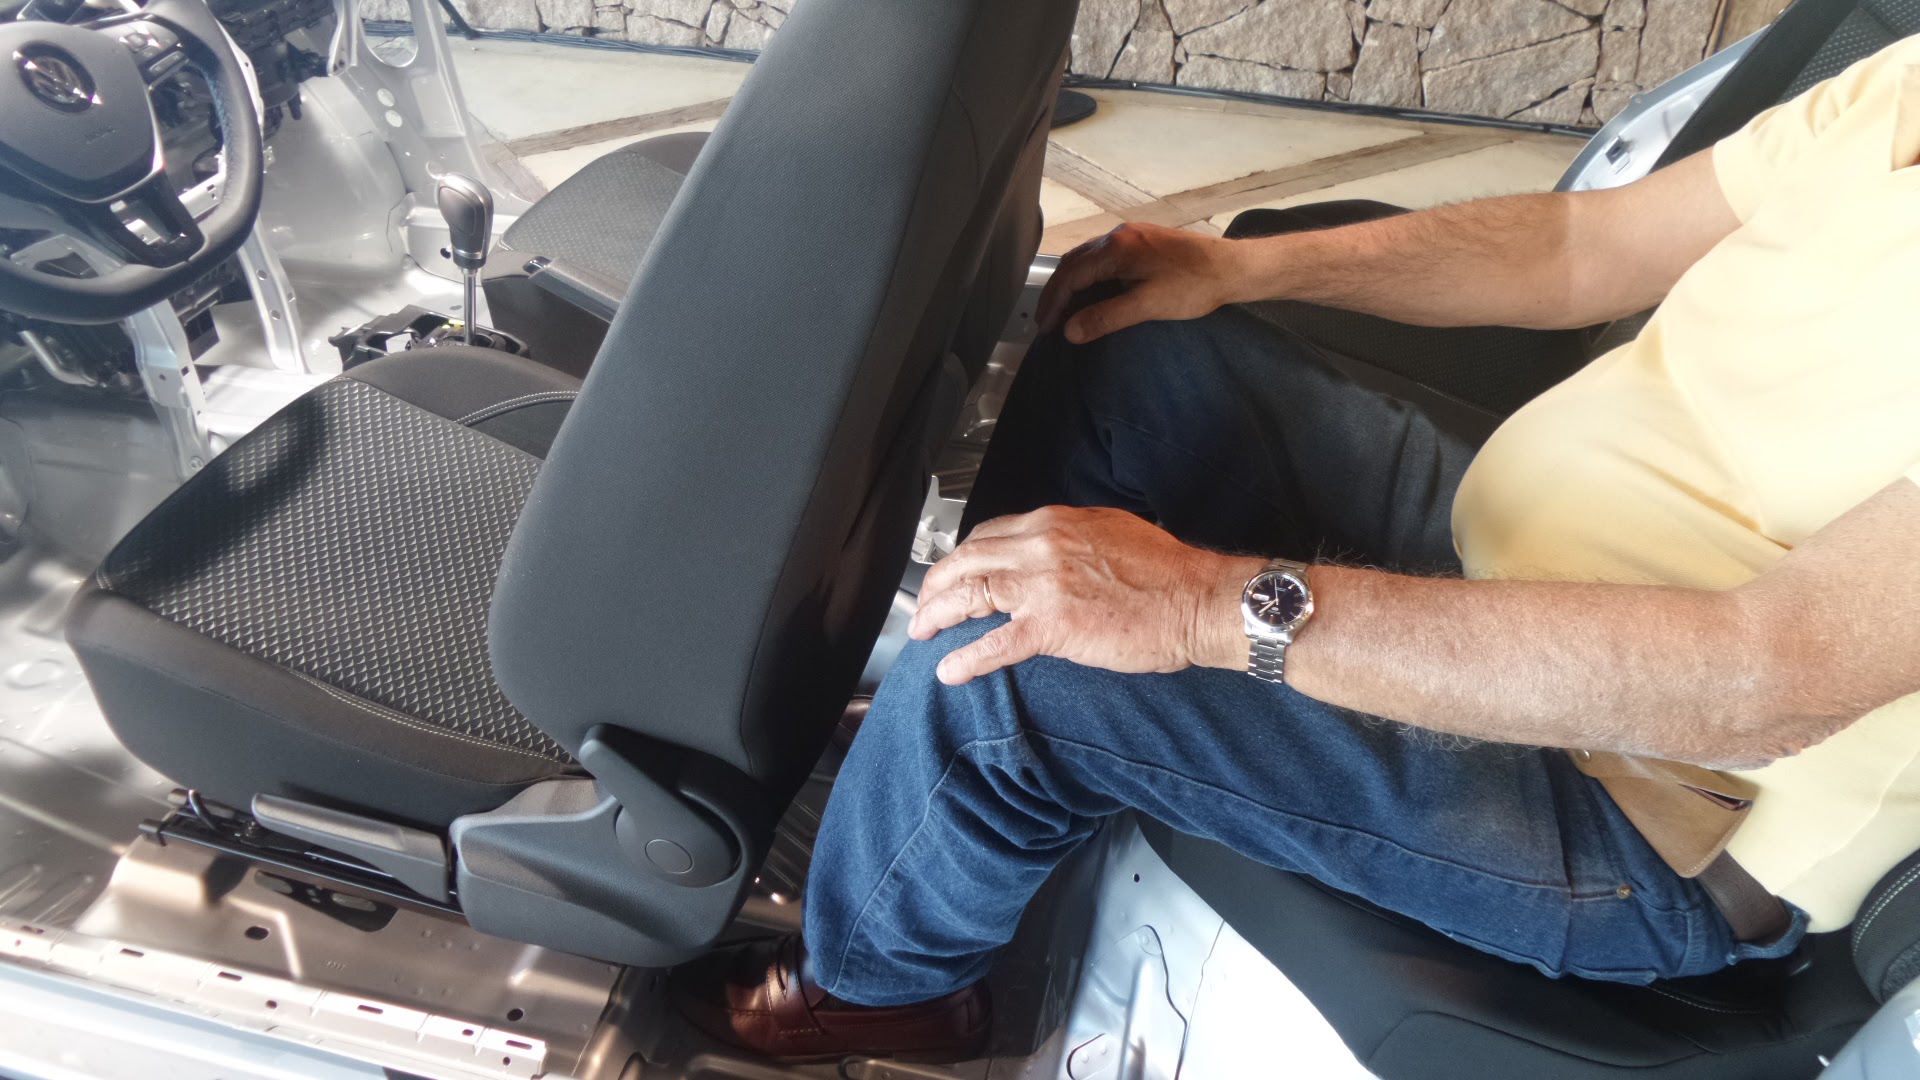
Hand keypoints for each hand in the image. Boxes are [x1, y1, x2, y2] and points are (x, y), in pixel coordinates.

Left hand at [909, 506, 1263, 684]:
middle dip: (937, 583)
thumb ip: (1071, 539)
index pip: (990, 534)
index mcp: (1055, 523)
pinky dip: (967, 658)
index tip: (955, 571)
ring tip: (923, 632)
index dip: (964, 555)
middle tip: (923, 605)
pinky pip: (995, 643)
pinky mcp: (1053, 625)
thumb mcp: (1111, 532)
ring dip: (939, 614)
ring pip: (971, 594)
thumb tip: (1050, 552)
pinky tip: (950, 671)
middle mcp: (1041, 546)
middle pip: (968, 559)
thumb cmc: (1168, 572)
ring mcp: (1044, 586)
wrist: (1198, 599)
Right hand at [1035, 222, 1250, 343]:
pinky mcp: (1143, 241)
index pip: (1070, 275)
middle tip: (1048, 322)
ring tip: (1066, 311)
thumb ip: (1105, 317)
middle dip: (1057, 293)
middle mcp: (1119, 234)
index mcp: (1116, 247)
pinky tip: (1093, 294)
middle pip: (1074, 263)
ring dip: (1073, 284)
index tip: (1046, 328)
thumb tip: (1070, 331)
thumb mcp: (1147, 306)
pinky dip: (1091, 277)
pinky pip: (1104, 257)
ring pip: (1088, 259)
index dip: (1054, 303)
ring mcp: (1131, 235)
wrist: (1233, 267)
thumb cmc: (1195, 286)